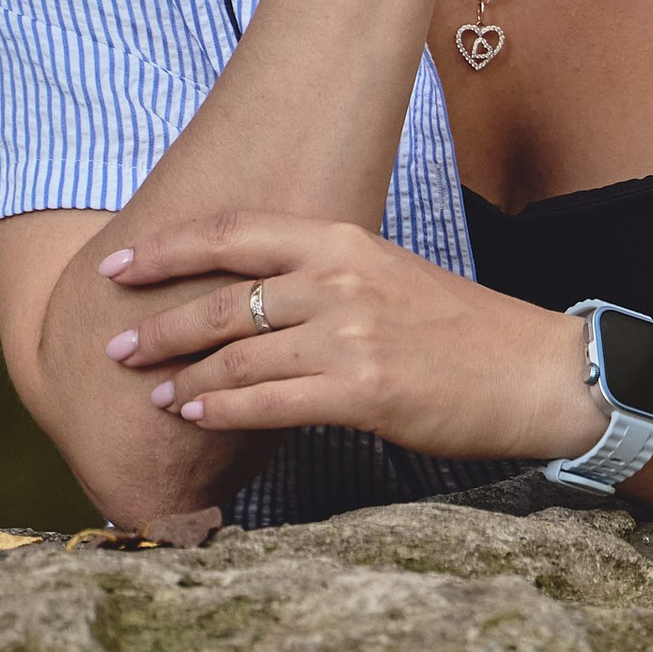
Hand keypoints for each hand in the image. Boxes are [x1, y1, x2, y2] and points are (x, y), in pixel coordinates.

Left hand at [96, 216, 596, 460]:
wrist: (536, 371)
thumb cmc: (463, 333)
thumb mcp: (389, 279)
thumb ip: (325, 280)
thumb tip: (256, 302)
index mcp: (345, 240)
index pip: (235, 232)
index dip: (167, 248)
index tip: (117, 265)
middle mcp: (341, 278)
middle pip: (223, 297)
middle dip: (159, 324)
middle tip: (116, 346)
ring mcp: (352, 333)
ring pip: (237, 353)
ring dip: (184, 377)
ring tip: (153, 395)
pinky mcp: (364, 390)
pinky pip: (267, 401)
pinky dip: (220, 411)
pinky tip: (194, 419)